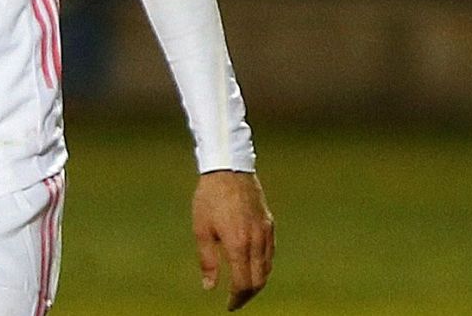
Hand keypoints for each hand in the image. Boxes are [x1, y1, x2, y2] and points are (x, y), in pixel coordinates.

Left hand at [192, 170, 274, 310]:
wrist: (228, 168)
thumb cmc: (209, 198)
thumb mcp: (201, 229)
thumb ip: (207, 260)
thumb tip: (209, 286)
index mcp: (238, 244)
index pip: (244, 283)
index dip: (237, 299)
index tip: (229, 306)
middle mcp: (256, 241)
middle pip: (259, 280)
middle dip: (248, 295)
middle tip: (235, 301)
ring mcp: (266, 232)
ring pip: (267, 268)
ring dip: (257, 282)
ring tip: (242, 287)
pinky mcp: (269, 224)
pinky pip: (270, 253)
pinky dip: (263, 266)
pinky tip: (251, 266)